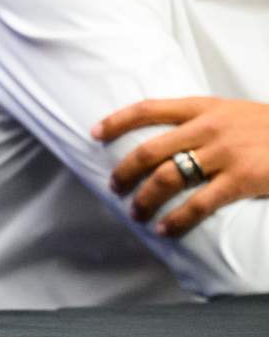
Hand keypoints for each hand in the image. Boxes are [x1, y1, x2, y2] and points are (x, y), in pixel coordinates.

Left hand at [96, 97, 268, 236]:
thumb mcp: (234, 112)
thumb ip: (201, 121)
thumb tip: (166, 138)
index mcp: (205, 107)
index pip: (149, 108)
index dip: (118, 121)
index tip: (95, 133)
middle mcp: (209, 128)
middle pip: (149, 149)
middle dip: (124, 170)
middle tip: (114, 186)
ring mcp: (224, 154)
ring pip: (167, 178)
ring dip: (145, 199)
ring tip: (136, 213)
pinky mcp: (241, 179)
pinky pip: (198, 203)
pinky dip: (177, 219)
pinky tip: (166, 229)